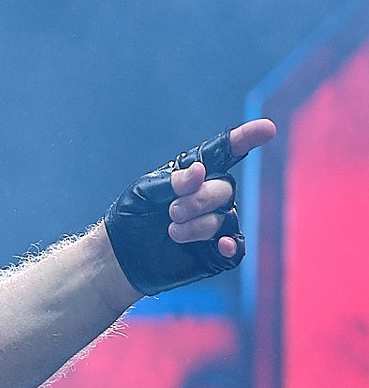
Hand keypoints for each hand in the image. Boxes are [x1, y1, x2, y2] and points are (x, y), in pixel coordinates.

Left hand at [102, 118, 276, 296]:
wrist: (120, 257)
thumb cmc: (132, 217)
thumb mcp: (142, 194)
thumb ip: (171, 182)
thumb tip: (200, 171)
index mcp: (194, 174)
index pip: (225, 152)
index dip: (245, 139)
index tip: (267, 130)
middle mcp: (211, 196)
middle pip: (224, 189)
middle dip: (199, 199)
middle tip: (172, 211)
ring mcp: (216, 223)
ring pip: (226, 218)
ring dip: (199, 225)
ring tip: (172, 230)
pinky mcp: (216, 252)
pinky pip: (237, 247)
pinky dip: (232, 245)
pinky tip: (222, 245)